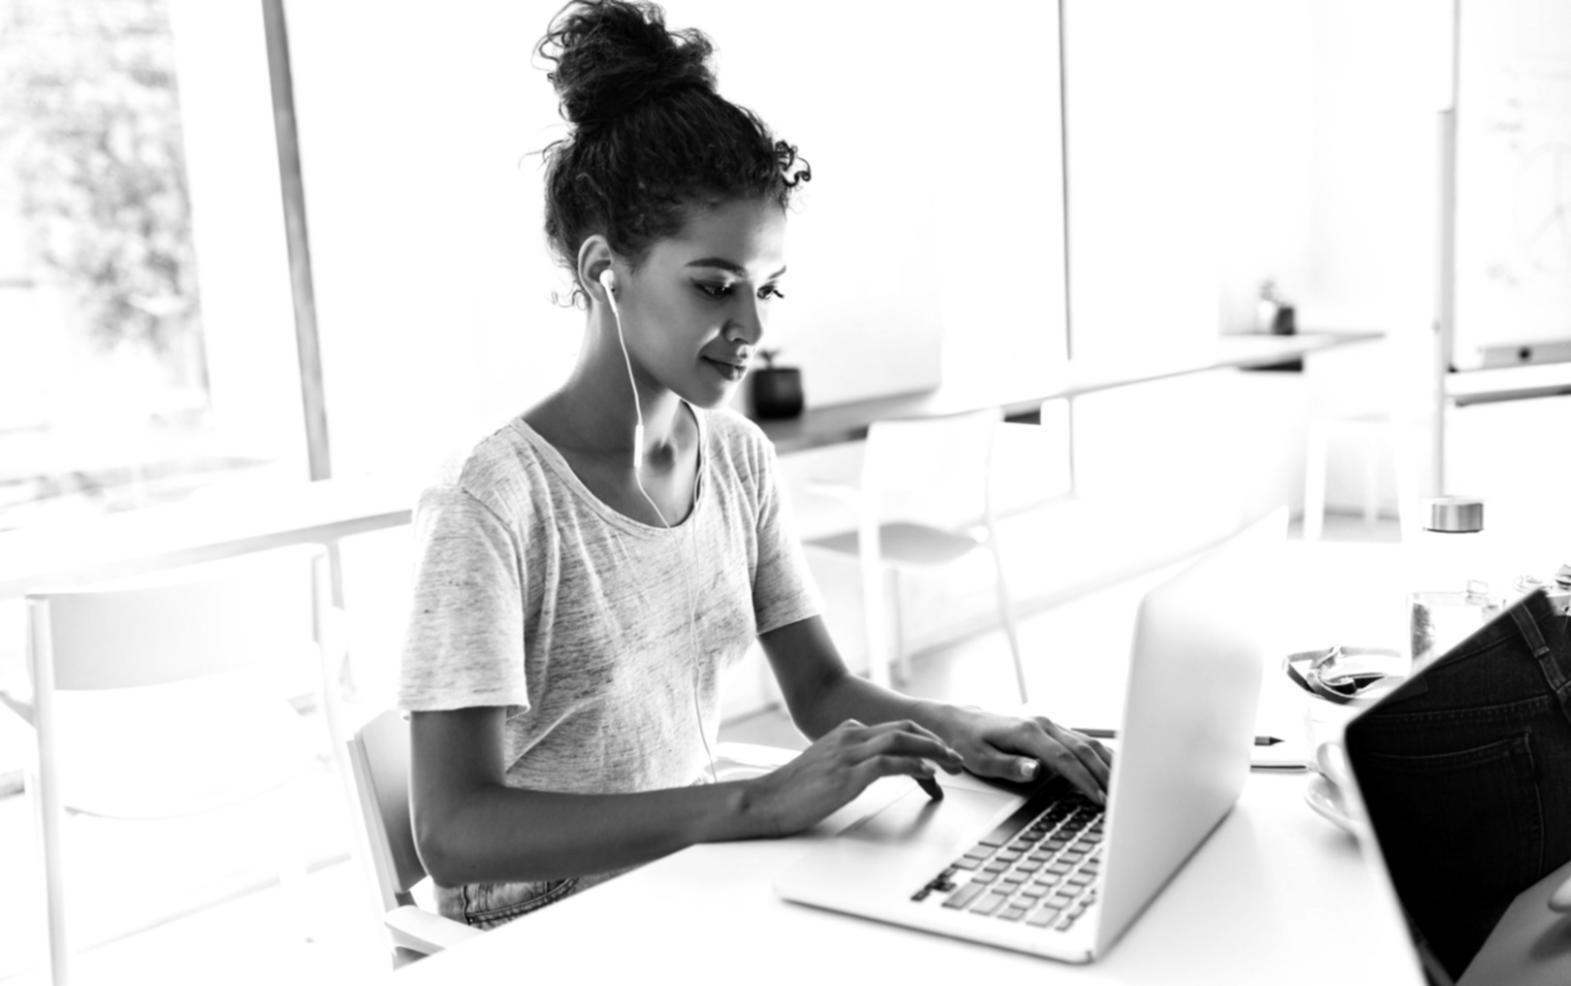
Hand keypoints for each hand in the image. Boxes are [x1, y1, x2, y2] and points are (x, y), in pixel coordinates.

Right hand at [742, 719, 964, 836]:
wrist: (764, 800)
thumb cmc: (793, 790)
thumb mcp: (827, 767)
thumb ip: (851, 761)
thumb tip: (876, 769)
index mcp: (847, 732)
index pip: (895, 729)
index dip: (923, 740)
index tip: (941, 755)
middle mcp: (850, 736)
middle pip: (904, 728)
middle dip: (935, 741)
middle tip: (957, 758)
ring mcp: (848, 753)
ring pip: (901, 741)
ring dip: (932, 750)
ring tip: (953, 764)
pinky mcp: (846, 774)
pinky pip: (887, 763)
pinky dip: (913, 766)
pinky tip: (929, 774)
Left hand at [941, 708, 1112, 803]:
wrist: (959, 720)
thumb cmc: (967, 742)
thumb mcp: (980, 760)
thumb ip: (1009, 766)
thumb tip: (1036, 771)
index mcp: (1027, 732)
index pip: (1064, 758)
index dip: (1084, 779)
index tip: (1099, 798)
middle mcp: (1043, 724)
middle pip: (1083, 749)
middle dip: (1104, 775)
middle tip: (1120, 800)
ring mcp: (1049, 724)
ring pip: (1087, 742)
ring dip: (1107, 764)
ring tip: (1124, 788)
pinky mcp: (1051, 729)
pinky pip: (1082, 741)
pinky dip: (1100, 755)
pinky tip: (1112, 768)